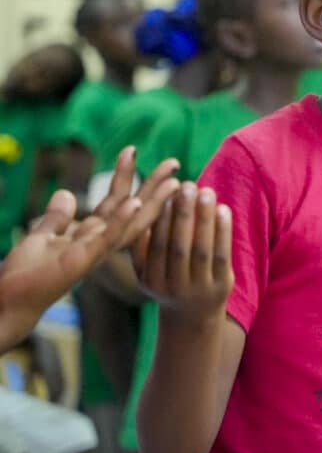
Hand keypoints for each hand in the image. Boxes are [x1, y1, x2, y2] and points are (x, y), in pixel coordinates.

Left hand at [0, 146, 179, 351]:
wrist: (10, 302)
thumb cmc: (25, 275)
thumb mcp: (42, 237)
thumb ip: (57, 217)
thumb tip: (66, 194)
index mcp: (91, 235)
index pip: (116, 201)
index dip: (126, 176)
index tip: (133, 150)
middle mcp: (99, 243)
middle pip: (134, 210)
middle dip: (154, 186)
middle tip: (173, 162)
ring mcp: (94, 252)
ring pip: (131, 224)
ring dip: (152, 202)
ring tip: (172, 183)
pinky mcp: (82, 259)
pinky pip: (107, 238)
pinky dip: (122, 220)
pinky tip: (135, 203)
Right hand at [133, 183, 232, 323]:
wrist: (192, 316)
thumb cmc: (169, 279)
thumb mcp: (150, 267)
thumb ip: (144, 243)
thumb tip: (143, 204)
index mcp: (149, 280)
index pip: (154, 245)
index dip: (161, 218)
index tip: (165, 191)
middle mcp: (172, 288)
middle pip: (178, 246)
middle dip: (182, 214)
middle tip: (187, 184)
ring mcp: (198, 289)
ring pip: (201, 250)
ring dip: (204, 218)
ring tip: (206, 191)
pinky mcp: (221, 287)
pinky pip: (222, 256)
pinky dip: (223, 232)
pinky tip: (224, 209)